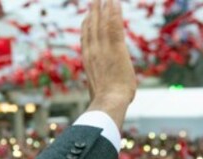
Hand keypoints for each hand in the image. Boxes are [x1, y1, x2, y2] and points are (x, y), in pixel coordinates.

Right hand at [80, 0, 136, 129]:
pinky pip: (114, 24)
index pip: (86, 39)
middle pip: (92, 27)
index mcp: (88, 62)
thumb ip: (100, 85)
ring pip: (102, 22)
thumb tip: (102, 93)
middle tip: (94, 0)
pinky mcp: (116, 48)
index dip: (86, 26)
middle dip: (93, 12)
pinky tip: (115, 1)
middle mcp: (93, 52)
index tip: (87, 17)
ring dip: (103, 7)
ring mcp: (103, 49)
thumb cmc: (106, 103)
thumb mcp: (100, 91)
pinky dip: (114, 12)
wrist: (108, 103)